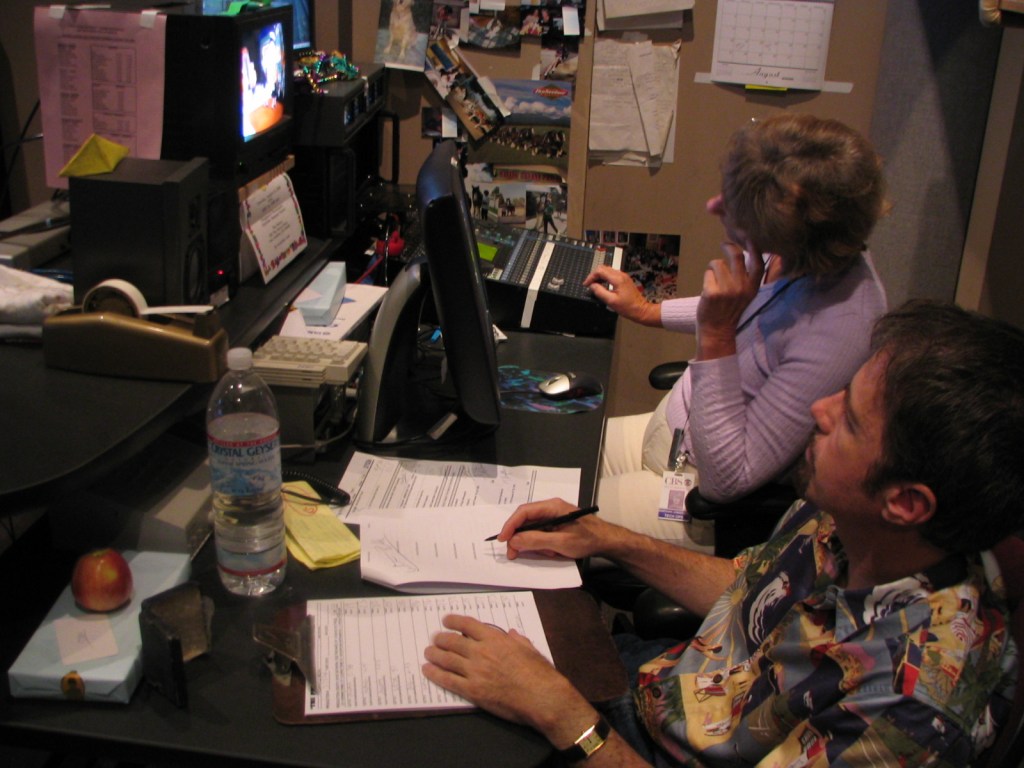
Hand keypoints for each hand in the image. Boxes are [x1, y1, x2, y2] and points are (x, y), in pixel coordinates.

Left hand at [423, 614, 586, 730]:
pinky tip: (427, 670)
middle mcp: (482, 652)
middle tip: (434, 638)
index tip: (446, 620)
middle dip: (440, 638)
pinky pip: (448, 680)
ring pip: (447, 659)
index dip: (454, 621)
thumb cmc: (540, 673)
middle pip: (453, 641)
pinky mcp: (473, 691)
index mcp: (496, 639)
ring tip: (428, 652)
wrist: (542, 698)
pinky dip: (435, 674)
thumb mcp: (530, 649)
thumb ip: (517, 640)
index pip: (468, 625)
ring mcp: (476, 672)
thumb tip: (511, 634)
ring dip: (434, 654)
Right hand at [496, 498, 609, 560]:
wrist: (607, 541)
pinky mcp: (555, 526)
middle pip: (525, 521)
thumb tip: (514, 541)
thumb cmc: (587, 539)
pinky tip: (553, 552)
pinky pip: (540, 534)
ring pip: (532, 530)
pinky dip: (542, 545)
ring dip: (535, 544)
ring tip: (549, 553)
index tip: (503, 540)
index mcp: (552, 507)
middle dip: (520, 538)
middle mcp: (550, 509)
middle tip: (514, 554)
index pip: (523, 512)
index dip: (510, 525)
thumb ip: (536, 541)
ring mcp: (552, 517)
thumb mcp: (560, 543)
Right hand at [583, 266, 659, 326]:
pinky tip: (602, 285)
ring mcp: (623, 276)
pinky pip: (611, 274)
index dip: (591, 277)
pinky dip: (604, 278)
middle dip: (594, 275)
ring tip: (594, 285)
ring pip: (607, 270)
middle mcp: (621, 275)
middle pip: (603, 268)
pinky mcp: (624, 279)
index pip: (600, 271)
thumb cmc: (628, 307)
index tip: (586, 284)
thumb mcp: (611, 301)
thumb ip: (600, 292)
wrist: (640, 309)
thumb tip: (592, 286)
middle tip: (589, 285)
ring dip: (599, 276)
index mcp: (617, 279)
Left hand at [696, 240, 764, 359]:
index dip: (754, 248)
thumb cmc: (729, 310)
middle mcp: (742, 288)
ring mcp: (726, 290)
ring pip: (717, 263)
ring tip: (715, 282)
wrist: (717, 331)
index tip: (749, 236)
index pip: (758, 263)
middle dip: (729, 246)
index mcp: (752, 288)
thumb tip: (742, 253)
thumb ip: (746, 277)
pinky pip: (708, 274)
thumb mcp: (745, 295)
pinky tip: (709, 291)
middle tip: (725, 244)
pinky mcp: (712, 292)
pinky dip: (707, 279)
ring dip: (714, 269)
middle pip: (736, 255)